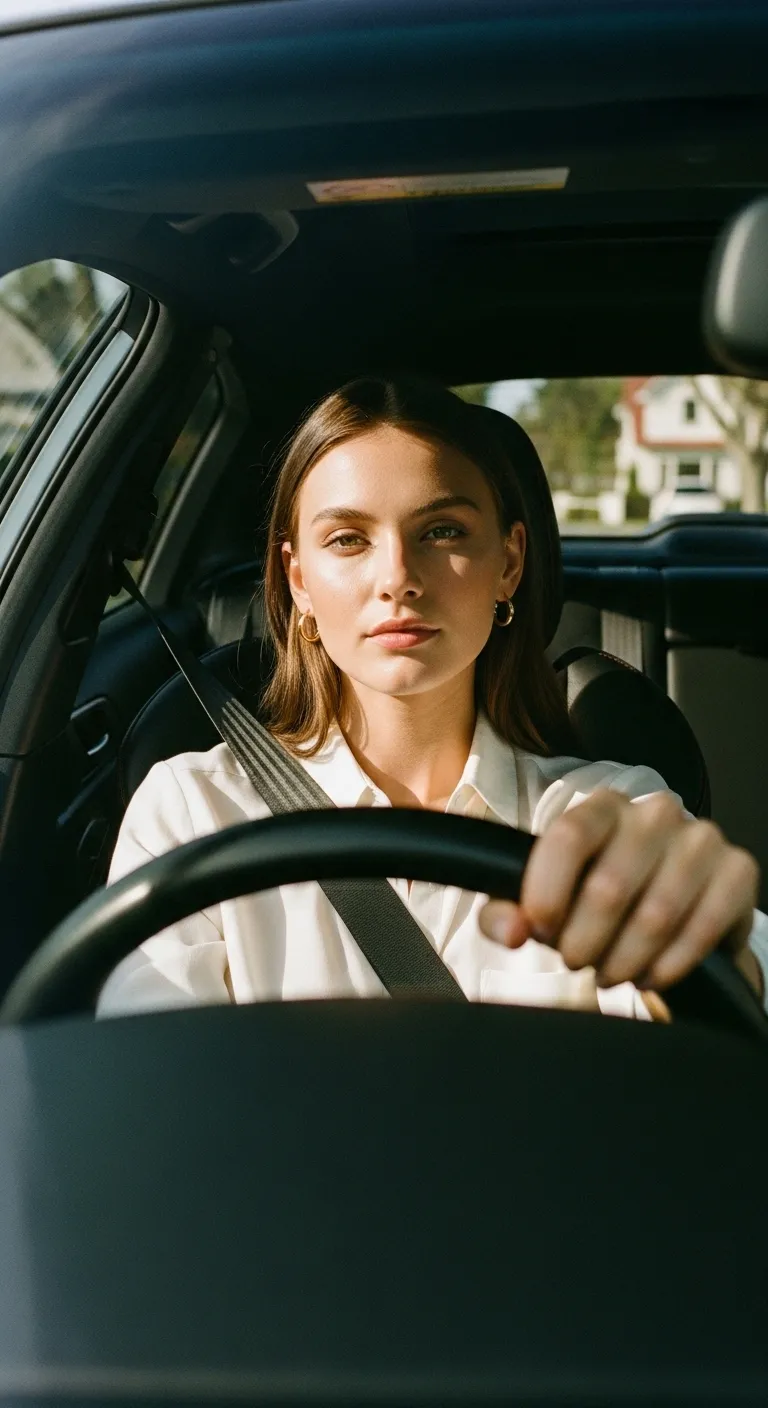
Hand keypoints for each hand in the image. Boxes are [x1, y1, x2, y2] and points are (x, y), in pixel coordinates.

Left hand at [479, 790, 761, 993]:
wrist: (667, 908)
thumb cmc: (595, 899)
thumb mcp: (542, 902)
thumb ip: (506, 912)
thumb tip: (510, 930)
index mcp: (601, 807)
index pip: (568, 837)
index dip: (547, 891)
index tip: (540, 929)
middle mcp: (654, 813)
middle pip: (609, 887)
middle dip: (585, 941)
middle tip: (578, 960)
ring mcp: (701, 838)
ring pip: (655, 915)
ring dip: (625, 960)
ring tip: (610, 972)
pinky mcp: (737, 871)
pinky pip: (704, 928)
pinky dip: (670, 965)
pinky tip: (651, 975)